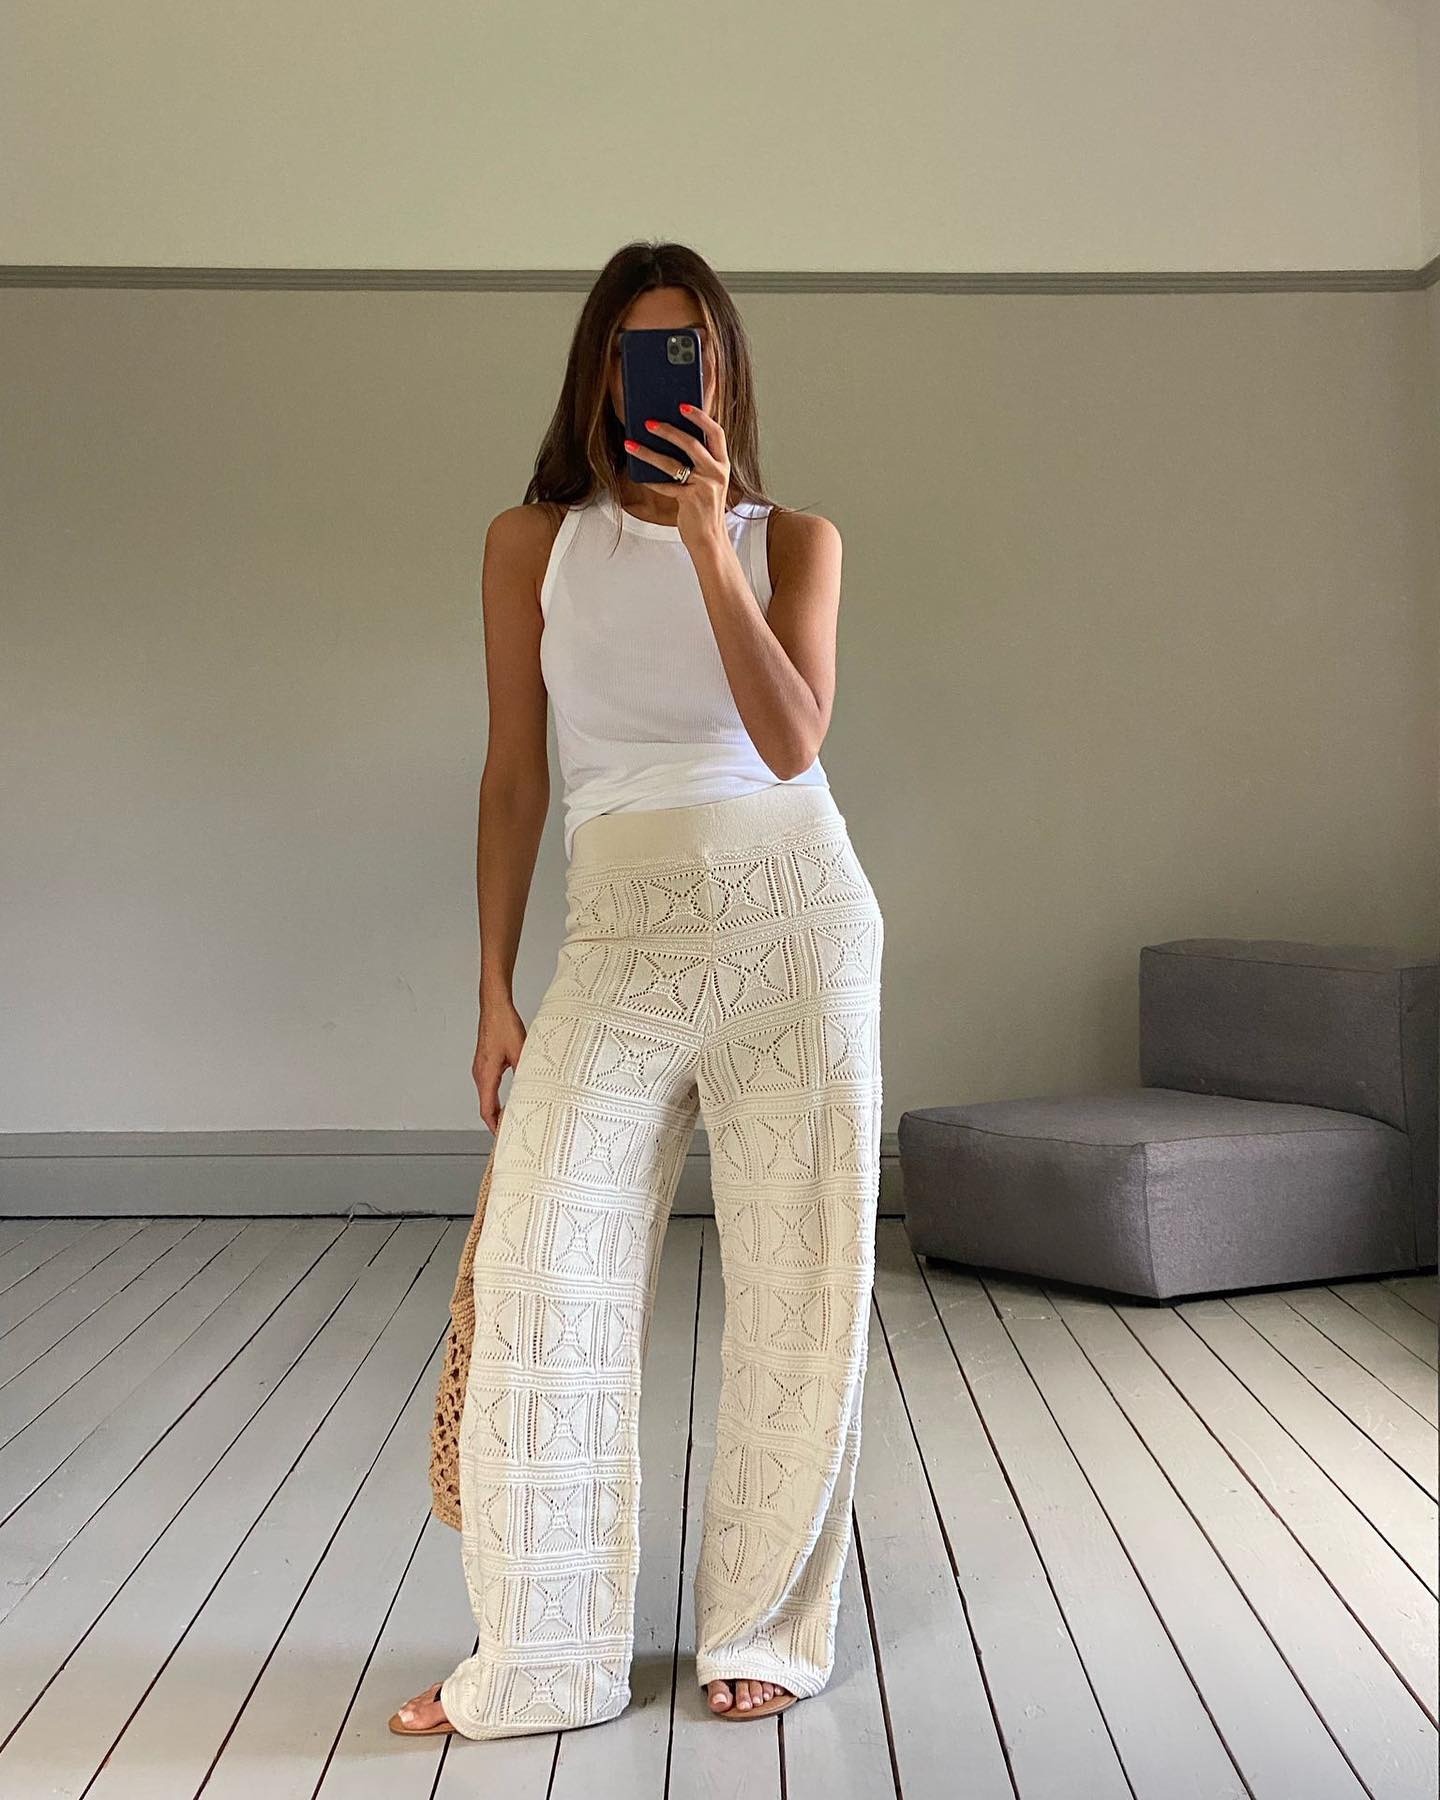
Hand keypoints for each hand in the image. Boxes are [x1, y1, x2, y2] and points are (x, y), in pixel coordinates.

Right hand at [473, 1002, 524, 1135]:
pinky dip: (496, 1099)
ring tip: (512, 1120)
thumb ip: (525, 1072)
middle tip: (511, 1134)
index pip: (487, 1110)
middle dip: (497, 1123)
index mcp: (486, 1075)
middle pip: (485, 1107)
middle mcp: (480, 1074)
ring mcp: (480, 1069)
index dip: (495, 1127)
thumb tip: (535, 1090)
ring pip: (486, 1098)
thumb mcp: (521, 1051)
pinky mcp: (485, 1063)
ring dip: (497, 1111)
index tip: (504, 1138)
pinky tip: (510, 1100)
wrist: (495, 1006)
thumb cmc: (504, 1025)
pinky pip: (488, 1087)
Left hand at [623, 402, 731, 550]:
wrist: (710, 539)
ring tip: (631, 444)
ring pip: (673, 464)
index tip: (683, 405)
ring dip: (649, 453)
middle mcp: (717, 473)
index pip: (716, 432)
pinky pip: (665, 486)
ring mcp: (705, 487)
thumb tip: (670, 436)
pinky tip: (639, 475)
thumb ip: (698, 461)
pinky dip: (651, 481)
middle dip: (668, 431)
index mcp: (722, 463)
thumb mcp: (708, 481)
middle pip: (692, 444)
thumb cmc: (705, 507)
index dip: (700, 416)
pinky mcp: (691, 500)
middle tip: (648, 422)